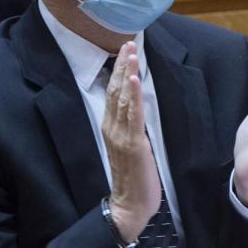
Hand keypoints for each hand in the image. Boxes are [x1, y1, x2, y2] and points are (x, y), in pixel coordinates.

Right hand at [102, 42, 159, 241]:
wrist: (128, 206)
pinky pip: (132, 115)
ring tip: (130, 52)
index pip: (114, 93)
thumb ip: (130, 128)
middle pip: (116, 90)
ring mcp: (121, 135)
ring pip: (123, 97)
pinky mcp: (133, 143)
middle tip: (128, 42)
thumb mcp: (129, 148)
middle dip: (123, 65)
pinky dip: (133, 95)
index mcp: (111, 128)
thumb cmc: (133, 179)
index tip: (125, 51)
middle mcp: (112, 128)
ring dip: (127, 73)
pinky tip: (134, 79)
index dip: (119, 71)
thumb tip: (137, 110)